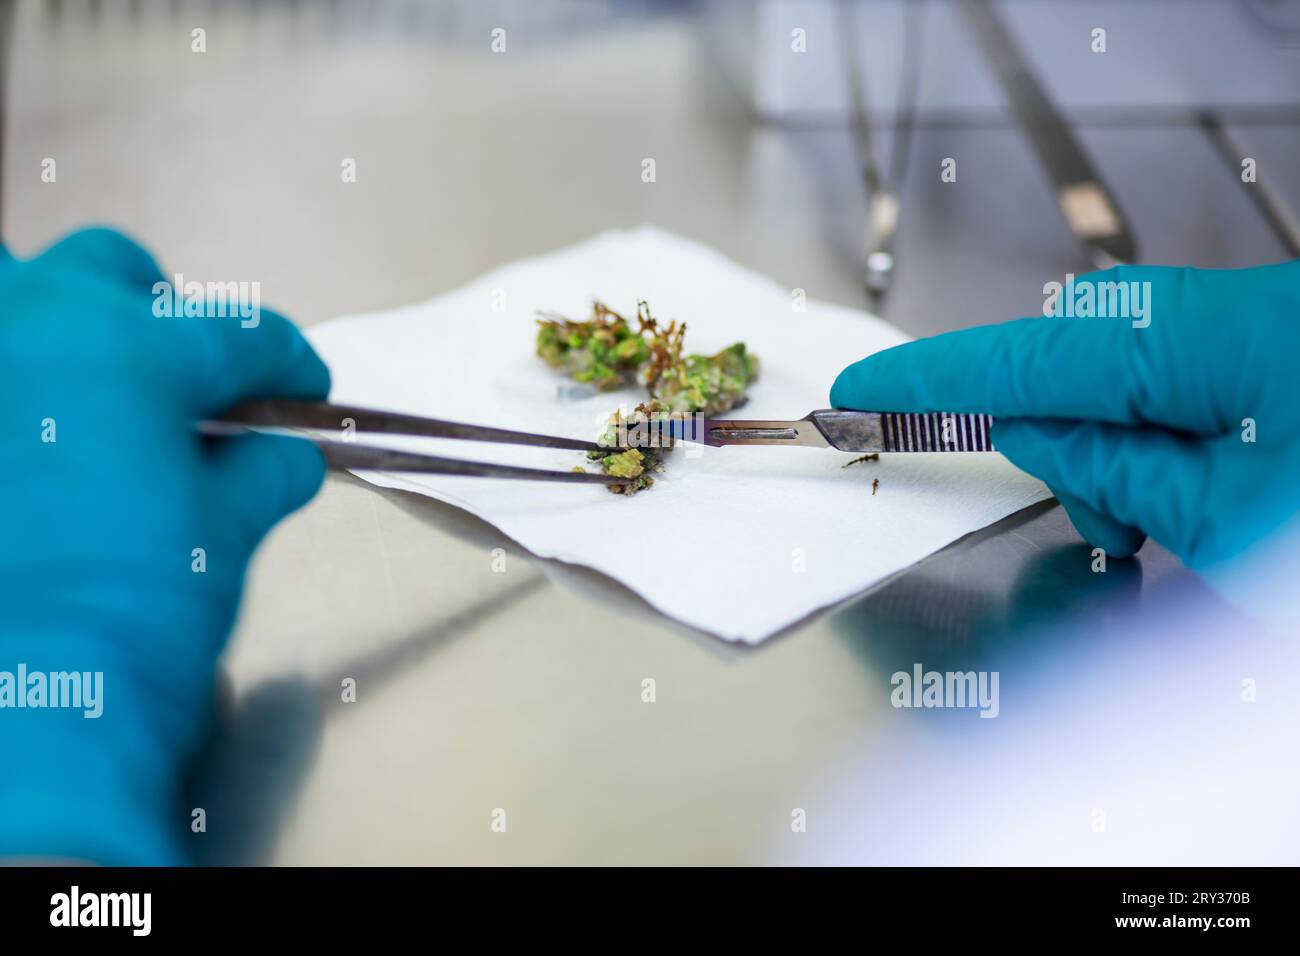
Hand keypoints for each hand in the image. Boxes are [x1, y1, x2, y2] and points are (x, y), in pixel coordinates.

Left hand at [0, 228, 328, 862]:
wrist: (20, 726)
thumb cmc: (127, 628)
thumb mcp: (222, 540)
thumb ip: (260, 475)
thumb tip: (284, 456)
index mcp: (130, 352)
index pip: (237, 330)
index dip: (286, 358)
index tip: (302, 385)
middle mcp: (28, 331)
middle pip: (112, 273)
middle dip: (164, 316)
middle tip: (193, 389)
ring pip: (10, 288)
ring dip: (57, 323)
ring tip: (86, 394)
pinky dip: (17, 396)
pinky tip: (34, 454)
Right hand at [831, 261, 1299, 565]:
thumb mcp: (1228, 523)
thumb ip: (1114, 472)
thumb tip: (1036, 435)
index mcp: (1205, 337)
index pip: (1021, 357)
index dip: (929, 382)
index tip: (861, 394)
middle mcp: (1228, 308)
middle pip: (1078, 356)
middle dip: (1060, 436)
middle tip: (1107, 522)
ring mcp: (1259, 320)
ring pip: (1131, 370)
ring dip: (1124, 449)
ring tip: (1174, 526)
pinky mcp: (1279, 345)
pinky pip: (1185, 376)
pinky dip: (1169, 436)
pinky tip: (1209, 493)